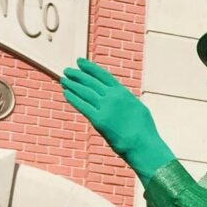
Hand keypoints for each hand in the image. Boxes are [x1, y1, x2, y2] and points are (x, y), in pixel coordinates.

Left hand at [59, 59, 173, 173]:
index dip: (89, 67)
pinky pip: (82, 106)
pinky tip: (66, 93)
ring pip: (84, 92)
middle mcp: (112, 97)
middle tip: (67, 71)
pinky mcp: (98, 120)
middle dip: (77, 75)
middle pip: (90, 82)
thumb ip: (125, 100)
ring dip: (72, 85)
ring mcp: (105, 108)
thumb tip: (118, 96)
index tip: (80, 62)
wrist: (142, 144)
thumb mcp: (137, 107)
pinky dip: (73, 98)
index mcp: (123, 92)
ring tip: (63, 80)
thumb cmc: (143, 130)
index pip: (102, 75)